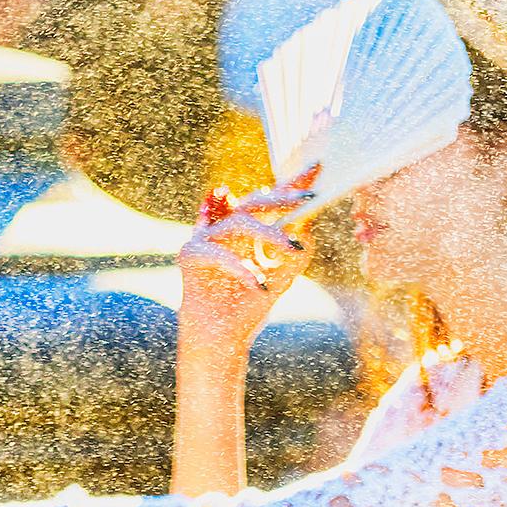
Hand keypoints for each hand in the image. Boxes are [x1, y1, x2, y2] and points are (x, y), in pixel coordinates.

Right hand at [177, 169, 318, 351]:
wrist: (220, 339)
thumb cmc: (247, 306)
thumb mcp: (281, 276)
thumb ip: (295, 249)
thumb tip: (307, 223)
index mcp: (246, 229)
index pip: (270, 203)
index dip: (291, 185)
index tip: (317, 167)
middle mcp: (225, 227)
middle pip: (253, 203)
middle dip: (282, 197)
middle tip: (308, 196)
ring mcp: (205, 237)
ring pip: (240, 223)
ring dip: (270, 234)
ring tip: (294, 248)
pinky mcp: (190, 254)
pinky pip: (221, 255)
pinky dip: (243, 270)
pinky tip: (260, 286)